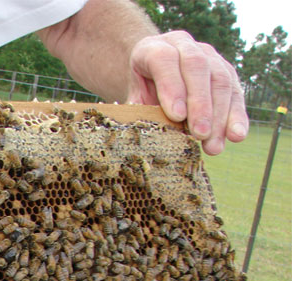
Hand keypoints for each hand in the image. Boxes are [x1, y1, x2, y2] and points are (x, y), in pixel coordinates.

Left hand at [127, 30, 247, 154]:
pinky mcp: (226, 71)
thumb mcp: (132, 97)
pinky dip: (236, 116)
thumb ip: (137, 110)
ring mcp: (209, 55)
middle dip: (200, 104)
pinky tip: (236, 136)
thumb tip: (144, 134)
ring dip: (219, 115)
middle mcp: (183, 45)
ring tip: (213, 145)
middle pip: (197, 67)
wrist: (152, 74)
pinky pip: (235, 91)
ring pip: (220, 80)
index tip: (176, 115)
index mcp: (153, 48)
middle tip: (200, 134)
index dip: (172, 87)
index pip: (164, 60)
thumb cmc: (139, 91)